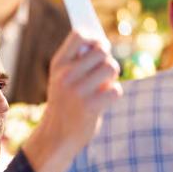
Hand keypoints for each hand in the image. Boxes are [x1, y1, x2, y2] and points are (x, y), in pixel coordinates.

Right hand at [21, 32, 121, 171]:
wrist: (56, 136)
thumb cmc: (65, 102)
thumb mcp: (62, 78)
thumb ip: (78, 61)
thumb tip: (102, 43)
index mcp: (58, 64)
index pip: (79, 35)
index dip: (93, 38)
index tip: (96, 47)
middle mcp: (66, 75)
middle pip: (102, 50)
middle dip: (108, 59)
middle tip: (104, 71)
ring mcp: (77, 91)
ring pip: (111, 67)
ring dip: (113, 77)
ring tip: (104, 86)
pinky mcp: (90, 107)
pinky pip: (115, 90)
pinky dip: (113, 95)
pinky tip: (103, 101)